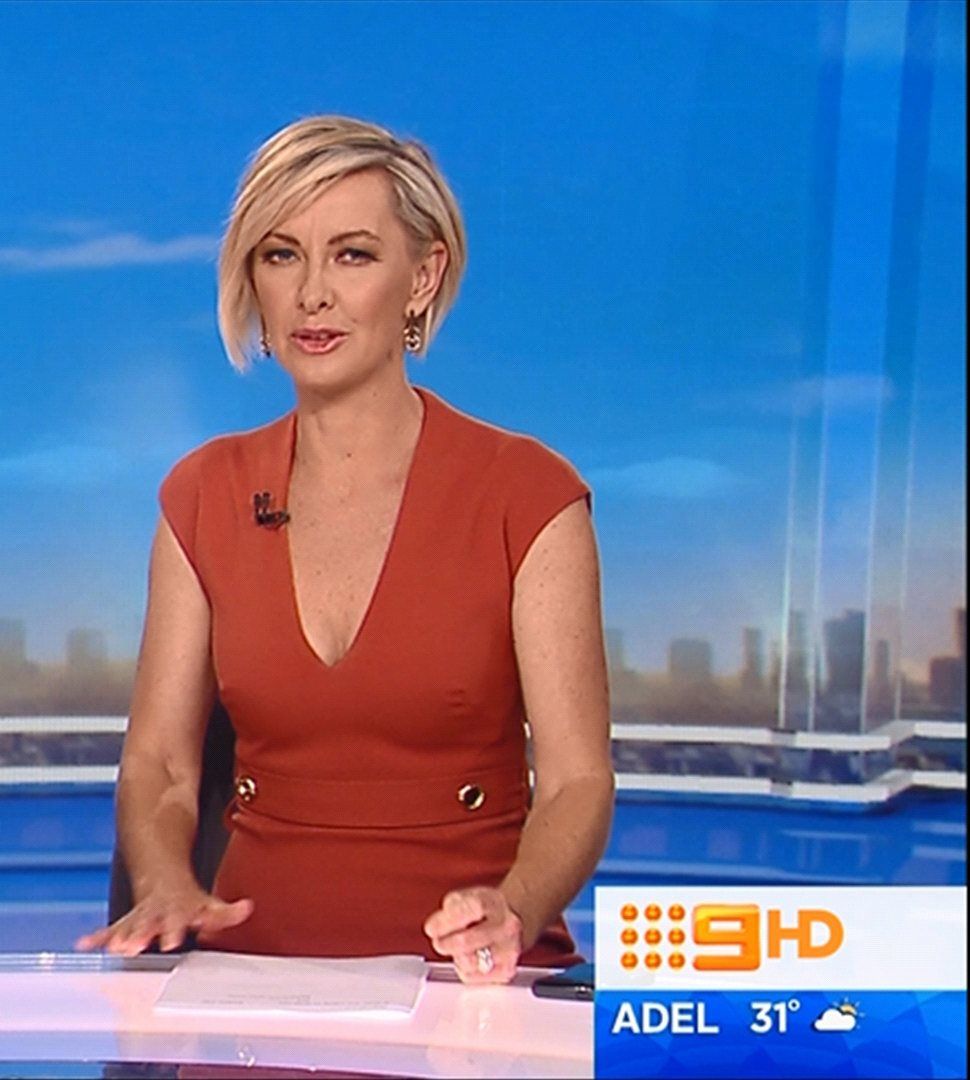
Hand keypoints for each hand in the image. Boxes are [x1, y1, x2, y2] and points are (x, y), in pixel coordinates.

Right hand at [75, 876, 253, 955]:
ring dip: (121, 937)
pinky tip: (85, 944)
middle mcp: (157, 912)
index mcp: (178, 908)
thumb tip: (247, 908)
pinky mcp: (126, 921)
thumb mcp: (209, 902)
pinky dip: (98, 937)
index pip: (178, 920)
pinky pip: (110, 929)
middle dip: (143, 935)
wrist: (161, 872)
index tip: (170, 942)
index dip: (174, 930)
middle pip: (150, 923)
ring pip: (128, 926)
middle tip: (135, 946)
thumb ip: (227, 911)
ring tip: (112, 948)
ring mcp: (140, 916)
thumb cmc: (188, 896)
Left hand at [423, 887, 522, 984]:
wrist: (517, 919)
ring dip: (456, 957)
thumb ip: (450, 908)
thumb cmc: (487, 909)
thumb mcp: (469, 896)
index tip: (431, 928)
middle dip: (445, 944)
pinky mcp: (507, 971)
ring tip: (457, 949)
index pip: (471, 909)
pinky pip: (474, 977)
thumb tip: (433, 928)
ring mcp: (508, 950)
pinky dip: (465, 970)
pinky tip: (470, 958)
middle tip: (439, 942)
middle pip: (466, 941)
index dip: (447, 921)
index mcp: (493, 903)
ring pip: (470, 963)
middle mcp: (505, 926)